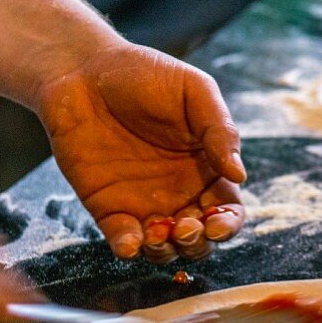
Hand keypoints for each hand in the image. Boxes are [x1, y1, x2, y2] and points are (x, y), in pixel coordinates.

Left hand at [34, 42, 246, 262]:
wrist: (81, 70)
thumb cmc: (144, 74)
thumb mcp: (193, 91)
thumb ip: (219, 130)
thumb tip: (240, 175)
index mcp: (207, 170)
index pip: (228, 211)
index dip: (228, 225)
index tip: (217, 223)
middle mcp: (179, 194)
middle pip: (200, 239)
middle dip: (197, 243)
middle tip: (186, 227)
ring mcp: (143, 205)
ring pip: (164, 249)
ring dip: (166, 252)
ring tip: (157, 233)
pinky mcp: (108, 209)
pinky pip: (124, 241)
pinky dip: (130, 250)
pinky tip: (130, 242)